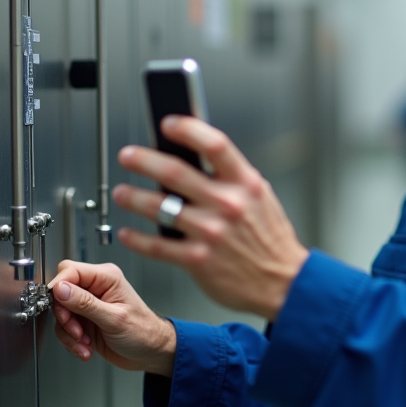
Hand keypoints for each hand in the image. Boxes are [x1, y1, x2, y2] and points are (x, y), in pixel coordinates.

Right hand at [48, 260, 176, 375]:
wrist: (149, 352)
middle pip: (61, 292)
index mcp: (106, 277)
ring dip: (69, 333)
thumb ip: (85, 303)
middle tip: (76, 330)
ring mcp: (88, 305)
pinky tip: (86, 347)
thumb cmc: (143, 331)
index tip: (59, 305)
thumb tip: (61, 289)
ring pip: (60, 313)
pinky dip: (72, 341)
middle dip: (64, 315)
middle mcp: (96, 288)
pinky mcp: (83, 320)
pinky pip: (65, 328)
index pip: (70, 271)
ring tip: (85, 342)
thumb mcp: (113, 318)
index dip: (59, 287)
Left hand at [112, 116, 309, 320]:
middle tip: (128, 156)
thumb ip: (232, 179)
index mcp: (246, 184)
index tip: (168, 124)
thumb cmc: (270, 240)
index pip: (214, 144)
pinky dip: (137, 238)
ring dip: (133, 197)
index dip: (187, 129)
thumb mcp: (260, 198)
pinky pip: (157, 246)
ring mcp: (211, 232)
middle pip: (176, 172)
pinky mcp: (198, 260)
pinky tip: (128, 232)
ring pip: (160, 207)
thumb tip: (197, 158)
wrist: (283, 282)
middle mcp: (227, 204)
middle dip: (144, 160)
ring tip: (123, 192)